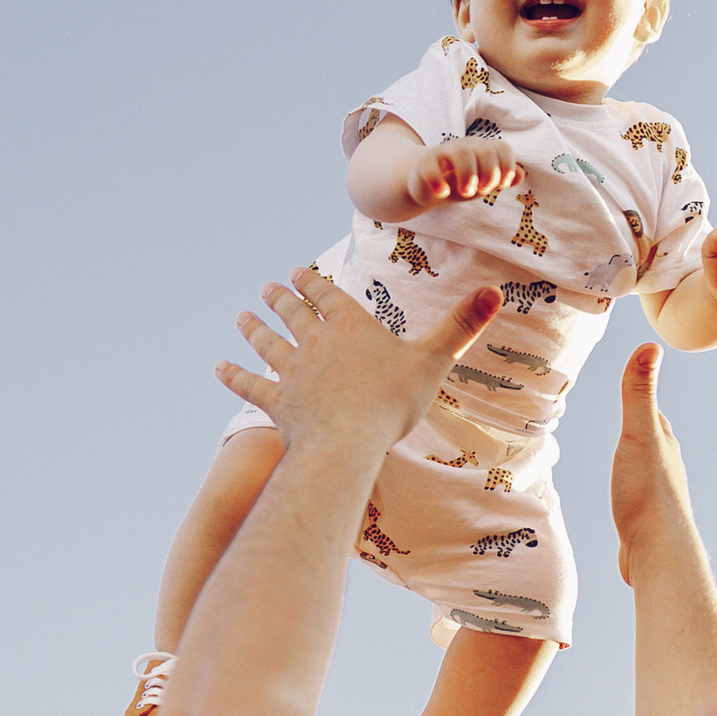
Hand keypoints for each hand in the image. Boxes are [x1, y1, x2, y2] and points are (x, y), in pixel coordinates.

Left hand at [217, 266, 501, 456]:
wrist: (348, 442)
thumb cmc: (393, 402)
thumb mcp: (433, 361)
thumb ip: (461, 326)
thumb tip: (496, 290)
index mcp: (350, 326)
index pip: (325, 295)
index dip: (310, 283)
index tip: (296, 273)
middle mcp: (315, 342)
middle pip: (293, 314)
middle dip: (280, 298)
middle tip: (268, 287)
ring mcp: (291, 372)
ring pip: (267, 344)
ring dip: (254, 329)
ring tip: (242, 317)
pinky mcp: (277, 404)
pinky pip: (250, 386)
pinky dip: (234, 376)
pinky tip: (220, 366)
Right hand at [407, 139, 520, 207]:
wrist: (429, 188)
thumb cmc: (462, 183)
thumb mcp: (485, 183)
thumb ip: (504, 178)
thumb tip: (520, 174)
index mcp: (483, 149)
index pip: (503, 148)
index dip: (507, 166)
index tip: (501, 185)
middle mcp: (466, 146)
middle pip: (486, 149)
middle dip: (489, 173)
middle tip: (482, 191)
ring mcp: (445, 151)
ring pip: (461, 152)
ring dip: (468, 175)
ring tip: (465, 192)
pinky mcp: (425, 162)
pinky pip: (432, 167)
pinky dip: (439, 182)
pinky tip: (442, 193)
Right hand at [610, 343, 695, 587]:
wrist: (657, 553)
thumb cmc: (646, 493)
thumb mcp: (638, 434)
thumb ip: (639, 393)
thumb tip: (650, 345)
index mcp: (664, 444)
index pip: (652, 412)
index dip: (641, 395)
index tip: (632, 379)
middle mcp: (665, 467)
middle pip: (652, 439)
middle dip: (641, 424)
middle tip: (625, 410)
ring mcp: (656, 495)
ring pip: (645, 468)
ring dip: (636, 457)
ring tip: (624, 451)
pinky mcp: (645, 521)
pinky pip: (635, 496)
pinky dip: (628, 487)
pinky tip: (623, 497)